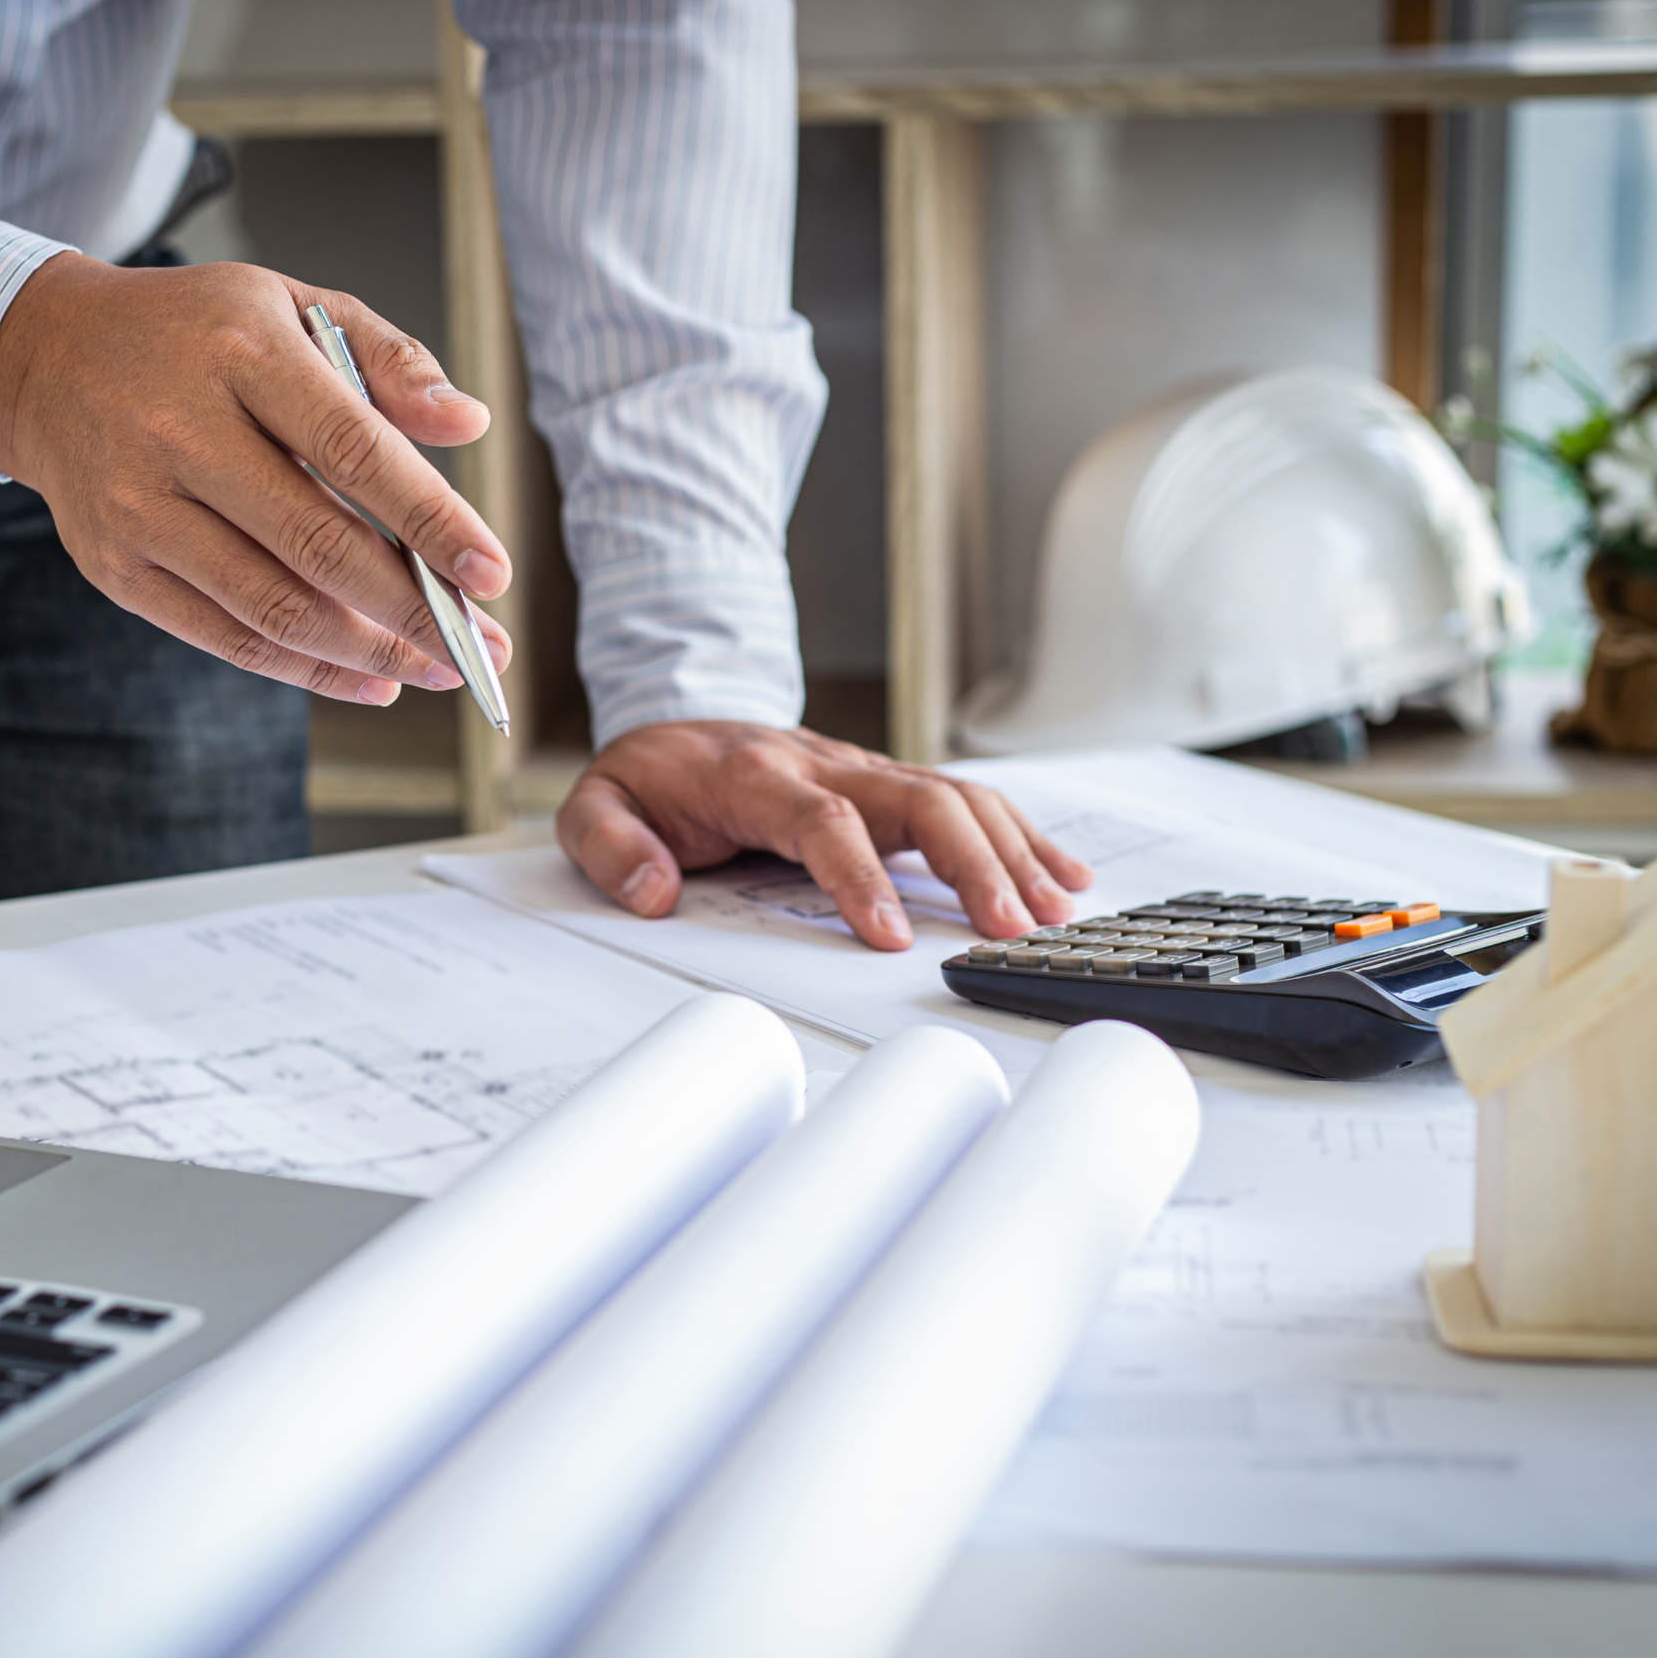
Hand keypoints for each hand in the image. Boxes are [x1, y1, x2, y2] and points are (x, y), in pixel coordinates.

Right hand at [0, 254, 513, 703]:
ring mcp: (140, 509)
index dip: (429, 519)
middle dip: (416, 609)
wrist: (46, 362)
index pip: (353, 447)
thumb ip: (388, 358)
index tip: (493, 572)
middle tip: (485, 647)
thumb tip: (470, 422)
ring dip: (371, 652)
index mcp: (240, 354)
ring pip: (275, 606)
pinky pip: (229, 637)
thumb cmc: (195, 336)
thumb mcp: (291, 305)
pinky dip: (310, 668)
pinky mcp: (117, 569)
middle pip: (318, 545)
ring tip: (439, 669)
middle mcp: (180, 433)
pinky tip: (371, 678)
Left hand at [557, 722, 1093, 946]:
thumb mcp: (593, 806)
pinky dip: (1020, 835)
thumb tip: (654, 893)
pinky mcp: (888, 786)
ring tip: (1053, 912)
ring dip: (1011, 851)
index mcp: (755, 777)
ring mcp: (865, 771)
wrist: (674, 721)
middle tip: (1010, 929)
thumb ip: (611, 847)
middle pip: (919, 799)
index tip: (889, 936)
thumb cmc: (648, 776)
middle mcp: (825, 764)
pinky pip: (965, 801)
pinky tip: (1063, 874)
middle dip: (972, 864)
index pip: (822, 821)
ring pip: (956, 796)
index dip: (860, 876)